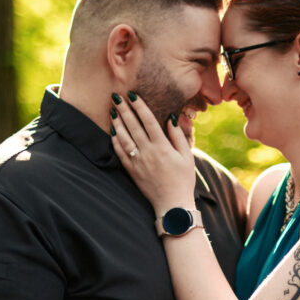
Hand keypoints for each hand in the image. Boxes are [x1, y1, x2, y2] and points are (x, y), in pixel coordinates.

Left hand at [110, 91, 196, 210]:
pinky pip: (120, 153)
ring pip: (124, 138)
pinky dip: (115, 141)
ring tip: (112, 110)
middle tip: (116, 96)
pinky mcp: (132, 171)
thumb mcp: (187, 156)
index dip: (139, 106)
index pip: (149, 121)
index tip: (133, 95)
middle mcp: (148, 152)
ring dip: (117, 123)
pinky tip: (113, 132)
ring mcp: (138, 162)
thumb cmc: (183, 180)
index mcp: (163, 147)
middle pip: (133, 126)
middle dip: (124, 109)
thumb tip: (171, 118)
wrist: (172, 204)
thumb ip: (178, 136)